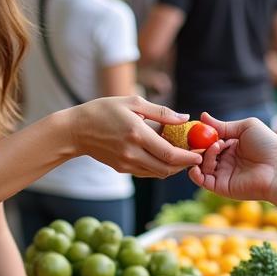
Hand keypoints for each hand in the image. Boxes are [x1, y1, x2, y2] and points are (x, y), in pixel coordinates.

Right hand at [69, 96, 201, 177]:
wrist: (75, 130)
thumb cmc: (103, 110)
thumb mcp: (133, 102)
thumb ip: (161, 112)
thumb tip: (184, 118)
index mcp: (137, 134)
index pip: (169, 154)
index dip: (188, 157)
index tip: (201, 154)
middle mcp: (132, 153)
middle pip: (166, 168)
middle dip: (184, 165)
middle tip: (196, 156)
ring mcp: (126, 163)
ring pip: (158, 173)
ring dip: (173, 167)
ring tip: (183, 155)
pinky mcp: (122, 169)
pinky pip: (147, 172)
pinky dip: (159, 167)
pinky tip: (165, 157)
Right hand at [188, 112, 276, 202]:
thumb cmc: (268, 146)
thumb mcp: (245, 127)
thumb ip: (223, 125)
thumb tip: (202, 116)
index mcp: (232, 146)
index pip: (210, 140)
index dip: (203, 135)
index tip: (198, 129)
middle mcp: (226, 160)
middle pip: (203, 153)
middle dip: (200, 145)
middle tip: (204, 139)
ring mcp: (223, 174)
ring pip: (201, 165)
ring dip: (203, 155)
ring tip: (217, 147)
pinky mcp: (221, 187)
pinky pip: (202, 181)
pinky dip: (194, 174)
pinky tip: (197, 164)